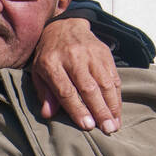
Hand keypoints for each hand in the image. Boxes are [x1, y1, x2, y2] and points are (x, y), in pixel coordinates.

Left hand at [31, 17, 121, 133]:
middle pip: (89, 88)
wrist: (64, 26)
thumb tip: (48, 114)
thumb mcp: (38, 72)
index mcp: (52, 63)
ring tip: (115, 125)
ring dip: (112, 105)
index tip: (87, 126)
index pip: (67, 90)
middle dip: (99, 110)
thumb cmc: (49, 55)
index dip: (78, 109)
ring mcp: (91, 54)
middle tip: (107, 130)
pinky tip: (117, 111)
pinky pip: (113, 77)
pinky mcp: (104, 53)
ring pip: (105, 82)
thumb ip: (44, 93)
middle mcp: (73, 57)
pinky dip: (117, 96)